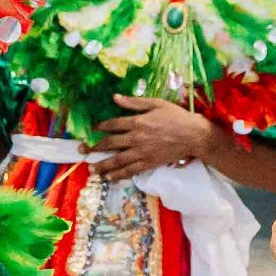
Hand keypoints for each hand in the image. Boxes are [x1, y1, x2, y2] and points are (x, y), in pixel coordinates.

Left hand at [97, 95, 214, 180]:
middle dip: (94, 147)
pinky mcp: (148, 163)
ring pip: (116, 160)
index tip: (93, 130)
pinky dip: (118, 175)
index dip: (101, 127)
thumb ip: (134, 102)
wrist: (193, 135)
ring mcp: (141, 152)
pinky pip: (130, 170)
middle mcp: (135, 138)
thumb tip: (115, 97)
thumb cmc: (176, 116)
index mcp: (137, 121)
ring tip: (91, 169)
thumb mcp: (156, 103)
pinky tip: (109, 177)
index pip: (112, 125)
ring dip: (102, 165)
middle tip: (83, 151)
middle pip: (110, 144)